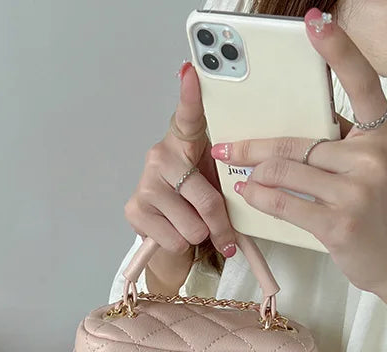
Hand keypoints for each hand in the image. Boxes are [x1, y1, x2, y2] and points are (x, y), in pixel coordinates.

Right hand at [125, 62, 237, 262]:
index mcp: (185, 142)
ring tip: (193, 230)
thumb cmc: (196, 206)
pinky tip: (173, 235)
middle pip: (205, 197)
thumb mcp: (215, 186)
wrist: (166, 236)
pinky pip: (174, 238)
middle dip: (220, 224)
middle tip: (224, 235)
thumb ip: (229, 182)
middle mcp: (161, 156)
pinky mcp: (134, 209)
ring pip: (192, 225)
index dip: (190, 95)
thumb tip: (252, 194)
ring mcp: (146, 183)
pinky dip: (181, 245)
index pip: (188, 115)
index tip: (191, 72)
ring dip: (199, 236)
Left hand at [211, 8, 386, 300]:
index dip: (338, 51)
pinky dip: (259, 197)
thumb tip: (290, 131)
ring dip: (252, 174)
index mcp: (383, 135)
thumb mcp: (372, 169)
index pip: (362, 84)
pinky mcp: (339, 223)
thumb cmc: (378, 213)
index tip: (315, 24)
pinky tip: (247, 193)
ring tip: (236, 175)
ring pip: (284, 171)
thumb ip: (341, 146)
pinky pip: (284, 202)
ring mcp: (357, 191)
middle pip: (298, 141)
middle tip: (224, 145)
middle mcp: (373, 157)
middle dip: (253, 145)